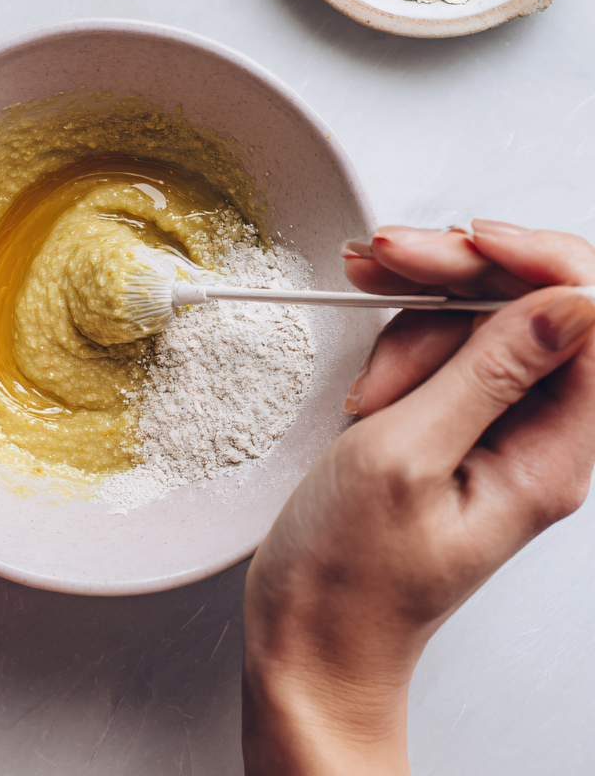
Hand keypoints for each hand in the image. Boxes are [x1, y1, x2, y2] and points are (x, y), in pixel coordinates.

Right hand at [241, 221, 594, 775]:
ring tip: (361, 381)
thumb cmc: (350, 571)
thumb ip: (486, 374)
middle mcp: (540, 435)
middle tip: (382, 260)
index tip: (465, 245)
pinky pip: (444, 351)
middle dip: (456, 274)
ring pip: (480, 320)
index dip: (537, 264)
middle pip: (533, 305)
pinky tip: (364, 372)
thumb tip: (572, 300)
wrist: (312, 632)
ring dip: (414, 318)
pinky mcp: (455, 424)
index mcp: (553, 454)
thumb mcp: (404, 459)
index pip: (591, 321)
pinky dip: (400, 343)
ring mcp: (496, 427)